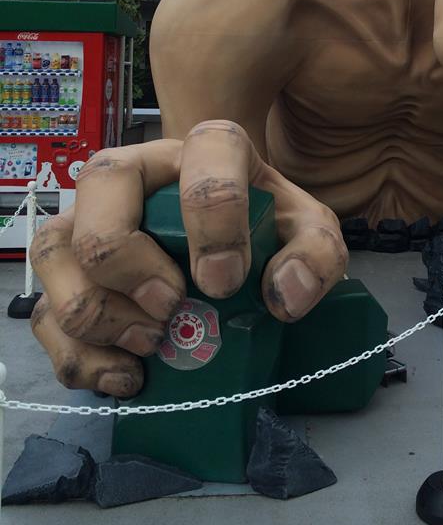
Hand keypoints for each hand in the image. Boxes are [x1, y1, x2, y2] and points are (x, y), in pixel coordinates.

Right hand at [30, 121, 348, 397]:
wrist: (235, 250)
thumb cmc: (264, 231)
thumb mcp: (308, 235)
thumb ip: (316, 254)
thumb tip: (284, 293)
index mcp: (206, 149)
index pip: (204, 155)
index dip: (213, 219)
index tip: (226, 280)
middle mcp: (137, 171)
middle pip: (100, 186)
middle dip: (129, 259)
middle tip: (170, 307)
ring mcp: (91, 219)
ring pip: (54, 250)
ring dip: (96, 311)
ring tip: (149, 345)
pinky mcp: (70, 274)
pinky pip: (43, 313)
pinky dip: (78, 356)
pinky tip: (127, 375)